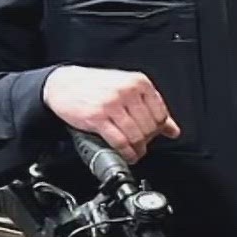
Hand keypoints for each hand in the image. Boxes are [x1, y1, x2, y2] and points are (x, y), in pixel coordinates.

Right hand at [42, 65, 179, 161]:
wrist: (63, 84)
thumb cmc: (97, 87)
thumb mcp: (127, 89)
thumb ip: (151, 107)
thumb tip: (173, 130)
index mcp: (139, 82)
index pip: (161, 114)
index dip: (158, 129)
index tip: (152, 135)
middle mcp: (127, 91)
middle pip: (150, 127)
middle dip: (147, 141)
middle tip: (141, 145)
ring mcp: (112, 104)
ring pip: (136, 135)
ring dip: (138, 149)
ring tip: (135, 152)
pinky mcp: (97, 117)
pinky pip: (119, 141)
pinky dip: (126, 152)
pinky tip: (127, 155)